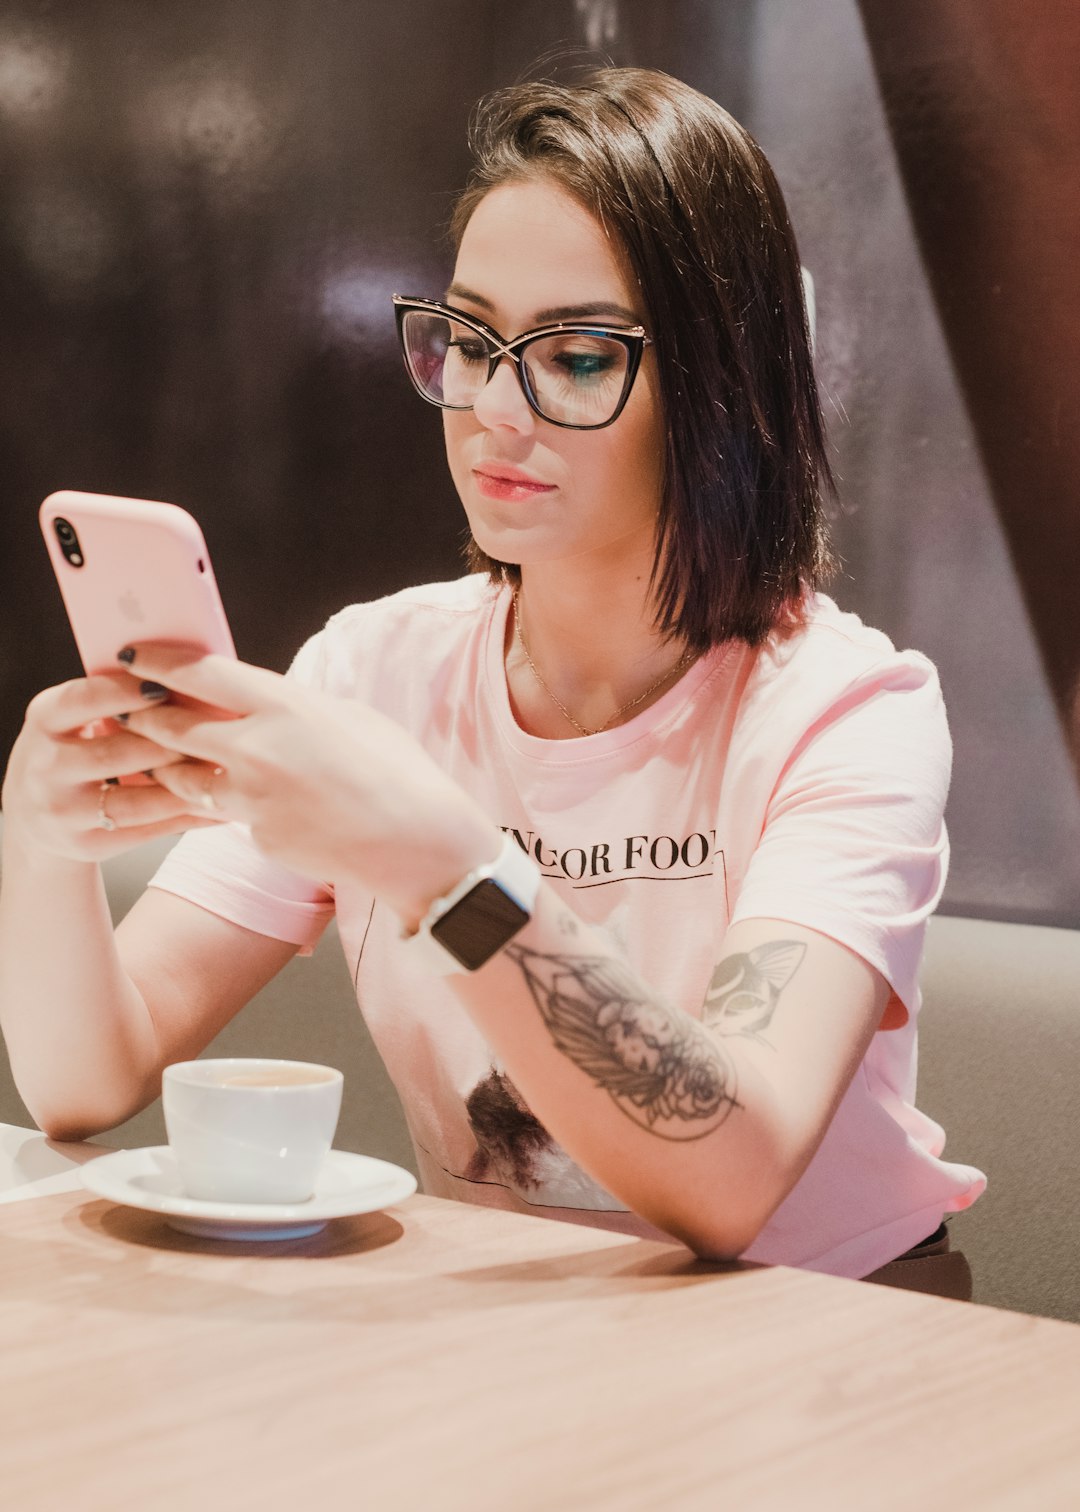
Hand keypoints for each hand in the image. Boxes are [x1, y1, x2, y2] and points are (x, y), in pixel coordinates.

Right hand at [1, 671, 215, 863]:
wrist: (39, 811)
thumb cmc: (78, 746)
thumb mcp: (78, 716)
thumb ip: (118, 697)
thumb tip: (189, 673)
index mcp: (45, 719)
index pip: (84, 699)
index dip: (126, 692)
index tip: (166, 685)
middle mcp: (45, 767)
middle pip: (116, 754)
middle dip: (170, 744)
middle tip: (218, 734)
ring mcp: (61, 811)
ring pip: (135, 801)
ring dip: (185, 786)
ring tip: (226, 772)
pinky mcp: (85, 844)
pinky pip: (147, 831)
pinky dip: (189, 818)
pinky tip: (224, 807)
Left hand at [121, 644, 498, 924]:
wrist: (417, 843)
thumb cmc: (397, 774)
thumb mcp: (348, 717)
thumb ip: (295, 708)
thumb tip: (264, 702)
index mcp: (285, 705)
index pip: (200, 674)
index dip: (157, 663)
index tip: (132, 657)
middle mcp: (258, 748)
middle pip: (171, 727)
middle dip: (141, 718)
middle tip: (124, 710)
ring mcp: (252, 797)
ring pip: (184, 778)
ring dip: (169, 768)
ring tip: (162, 760)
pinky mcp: (255, 835)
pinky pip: (226, 815)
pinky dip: (226, 807)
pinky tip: (247, 804)